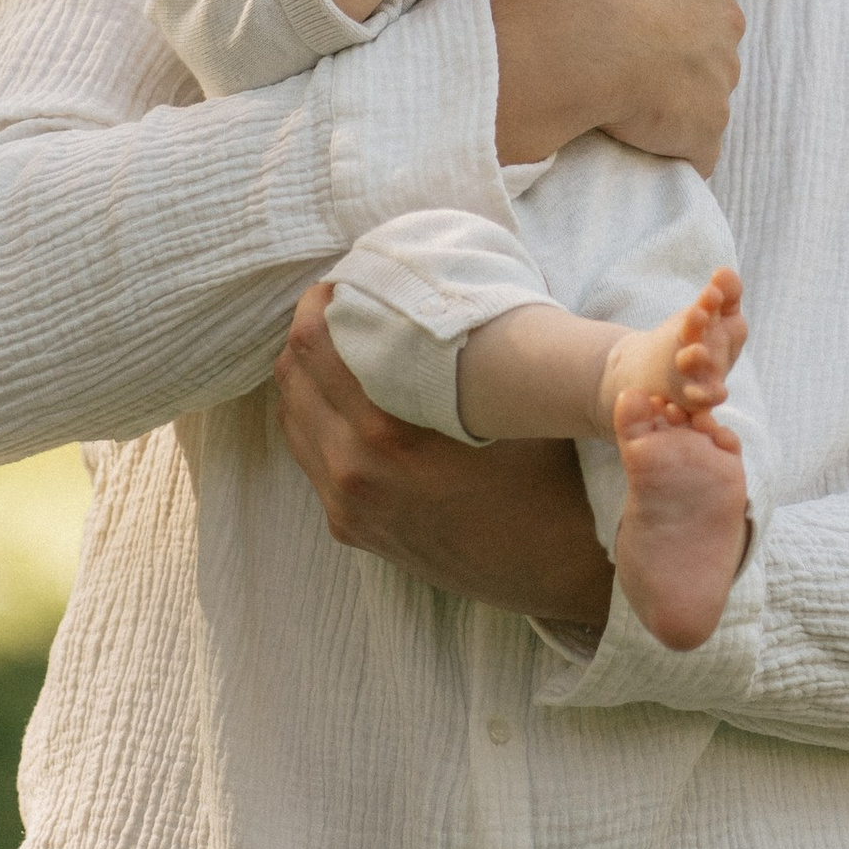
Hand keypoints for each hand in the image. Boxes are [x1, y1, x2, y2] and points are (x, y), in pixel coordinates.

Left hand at [273, 286, 615, 631]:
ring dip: (308, 374)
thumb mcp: (511, 401)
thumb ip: (469, 345)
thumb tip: (448, 277)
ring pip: (293, 416)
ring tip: (348, 346)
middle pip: (292, 375)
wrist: (557, 570)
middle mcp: (354, 472)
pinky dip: (318, 417)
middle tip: (345, 303)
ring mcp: (347, 506)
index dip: (320, 299)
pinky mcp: (350, 528)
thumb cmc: (549, 474)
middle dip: (310, 330)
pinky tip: (354, 400)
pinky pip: (310, 455)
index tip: (345, 277)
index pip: (314, 345)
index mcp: (388, 436)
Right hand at [490, 0, 741, 167]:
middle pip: (709, 32)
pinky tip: (649, 141)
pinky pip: (698, 145)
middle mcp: (727, 26)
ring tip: (630, 92)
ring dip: (676, 91)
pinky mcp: (704, 133)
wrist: (579, 39)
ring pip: (705, 87)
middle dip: (680, 39)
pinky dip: (679, 144)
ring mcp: (719, 84)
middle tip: (630, 43)